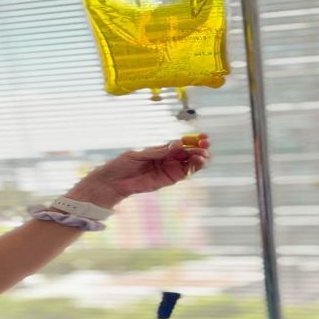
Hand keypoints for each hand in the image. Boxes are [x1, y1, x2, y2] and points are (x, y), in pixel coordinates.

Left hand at [64, 136, 211, 208]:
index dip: (193, 140)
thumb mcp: (139, 154)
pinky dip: (192, 168)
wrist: (112, 182)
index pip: (181, 144)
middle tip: (206, 145)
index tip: (203, 136)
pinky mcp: (167, 181)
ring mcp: (168, 170)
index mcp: (161, 149)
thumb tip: (177, 145)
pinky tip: (197, 162)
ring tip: (204, 154)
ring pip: (188, 164)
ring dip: (199, 159)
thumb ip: (159, 151)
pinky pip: (182, 174)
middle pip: (188, 153)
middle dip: (199, 149)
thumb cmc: (121, 164)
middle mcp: (167, 159)